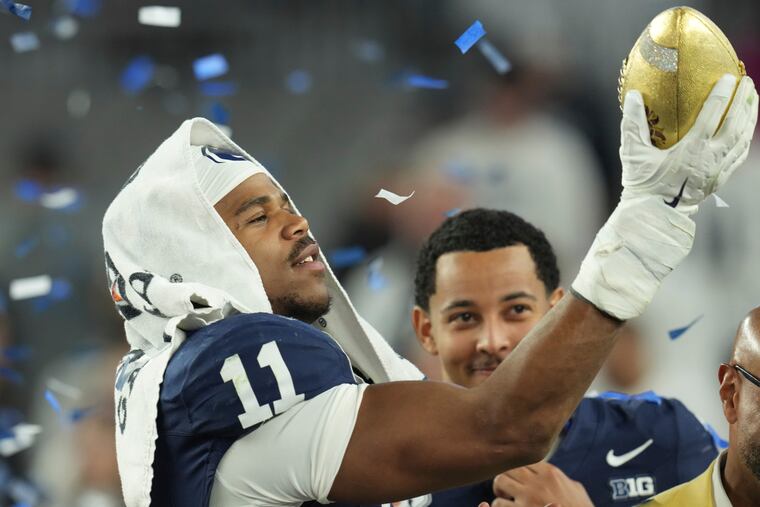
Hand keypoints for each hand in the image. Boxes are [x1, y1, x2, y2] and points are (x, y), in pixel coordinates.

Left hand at [480, 462, 592, 506]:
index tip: (519, 479)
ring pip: (500, 480)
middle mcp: (538, 481)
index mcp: (551, 472)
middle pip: (509, 466)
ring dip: (500, 491)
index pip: (524, 459)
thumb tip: (560, 478)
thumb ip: (563, 480)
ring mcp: (529, 496)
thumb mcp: (576, 490)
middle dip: (505, 477)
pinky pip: (499, 503)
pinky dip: (499, 506)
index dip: (518, 470)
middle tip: (507, 489)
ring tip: (505, 498)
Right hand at [572, 74, 757, 319]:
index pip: (712, 116)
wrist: (652, 217)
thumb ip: (633, 123)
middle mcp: (710, 160)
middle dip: (743, 101)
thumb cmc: (641, 185)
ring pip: (741, 140)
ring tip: (753, 100)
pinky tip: (746, 130)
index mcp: (691, 151)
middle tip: (748, 82)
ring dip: (749, 118)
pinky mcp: (719, 180)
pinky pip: (739, 156)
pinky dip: (745, 139)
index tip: (730, 77)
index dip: (722, 95)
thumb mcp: (633, 154)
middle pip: (734, 125)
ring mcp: (718, 171)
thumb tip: (635, 95)